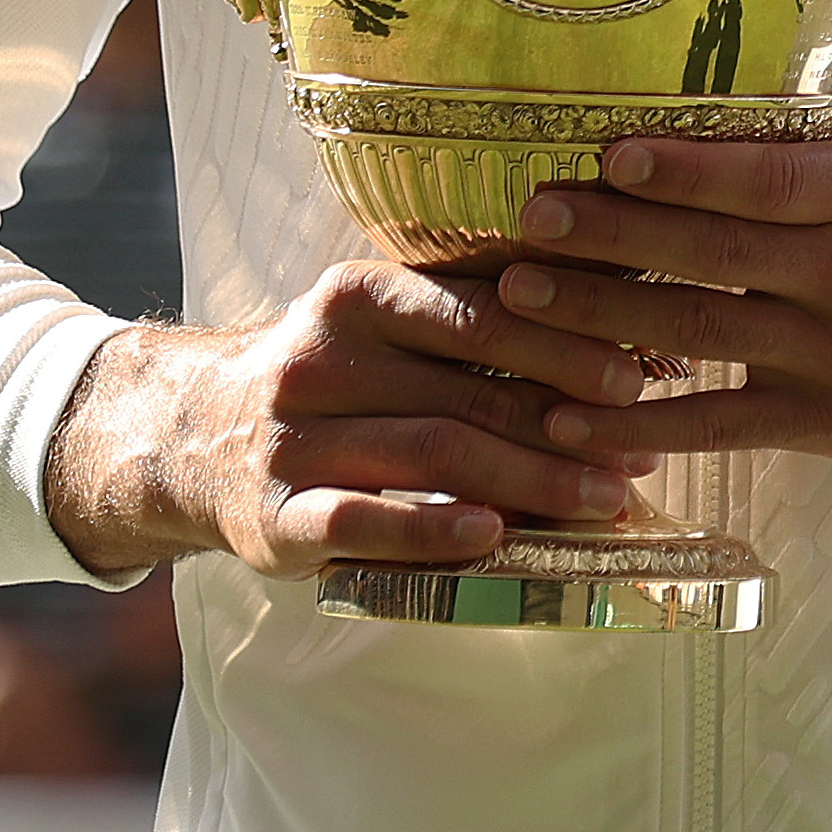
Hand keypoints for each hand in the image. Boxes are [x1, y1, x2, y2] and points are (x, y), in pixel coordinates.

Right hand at [45, 255, 666, 580]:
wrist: (191, 439)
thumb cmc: (334, 380)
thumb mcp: (385, 326)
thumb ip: (475, 320)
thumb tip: (617, 327)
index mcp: (358, 296)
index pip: (479, 314)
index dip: (564, 346)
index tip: (638, 374)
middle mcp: (319, 360)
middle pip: (467, 390)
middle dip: (565, 425)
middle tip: (640, 452)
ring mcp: (291, 440)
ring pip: (430, 454)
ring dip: (529, 480)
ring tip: (604, 499)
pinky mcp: (272, 515)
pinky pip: (360, 520)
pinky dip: (430, 528)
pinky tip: (493, 536)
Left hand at [493, 52, 831, 476]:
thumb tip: (821, 7)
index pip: (764, 179)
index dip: (681, 171)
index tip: (607, 152)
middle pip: (709, 254)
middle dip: (611, 237)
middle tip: (530, 217)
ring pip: (697, 335)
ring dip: (601, 317)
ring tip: (520, 297)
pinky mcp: (825, 419)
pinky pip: (719, 425)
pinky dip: (642, 425)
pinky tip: (572, 417)